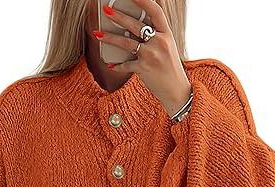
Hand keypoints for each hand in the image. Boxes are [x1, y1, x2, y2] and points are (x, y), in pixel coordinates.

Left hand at [93, 0, 191, 115]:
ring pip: (126, 43)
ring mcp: (151, 55)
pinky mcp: (144, 69)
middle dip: (119, 16)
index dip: (143, 1)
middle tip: (106, 10)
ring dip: (110, 38)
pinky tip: (110, 65)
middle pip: (136, 25)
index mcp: (166, 34)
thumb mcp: (168, 47)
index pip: (155, 11)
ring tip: (98, 34)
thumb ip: (156, 35)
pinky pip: (126, 65)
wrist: (176, 90)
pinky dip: (117, 65)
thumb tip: (138, 25)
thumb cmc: (170, 68)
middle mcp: (160, 42)